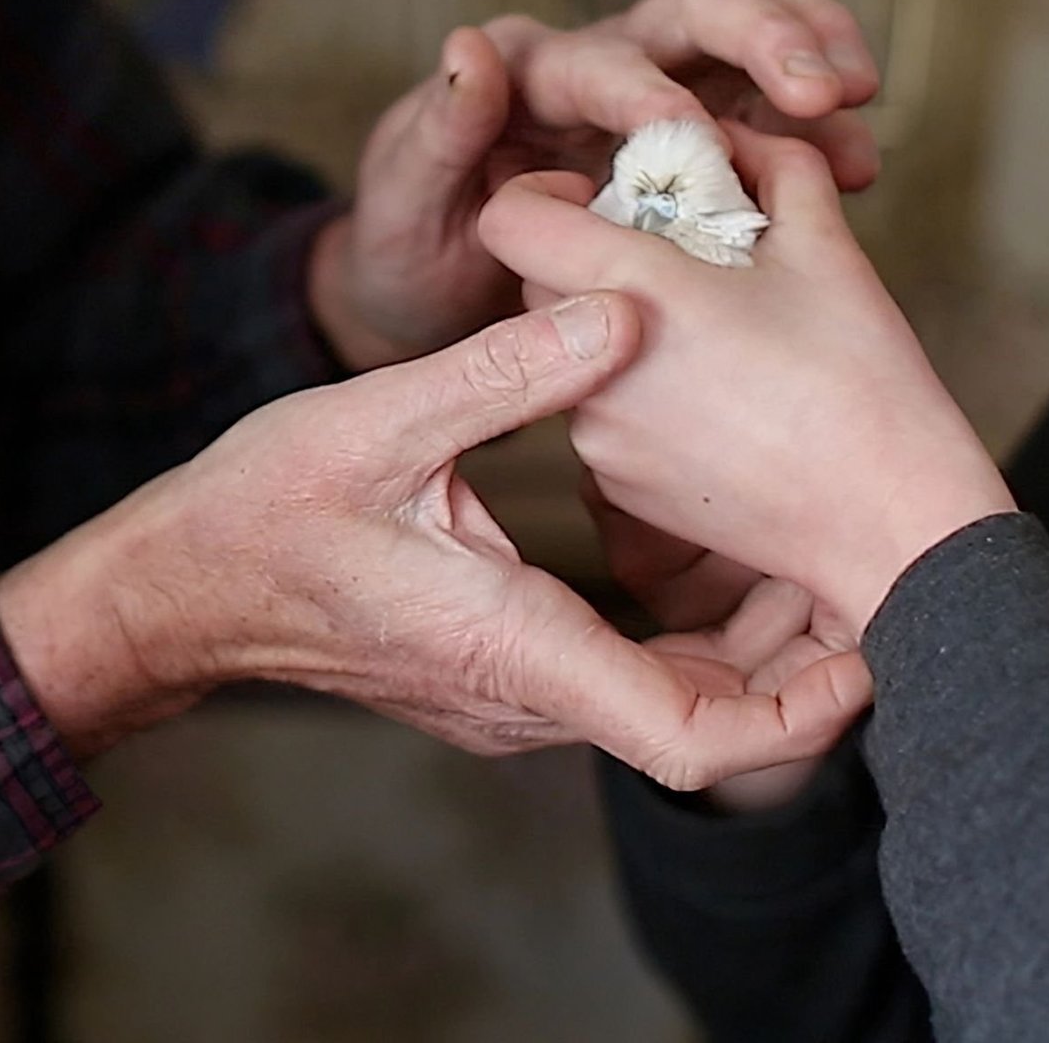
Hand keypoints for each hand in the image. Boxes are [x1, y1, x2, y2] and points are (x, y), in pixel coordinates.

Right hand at [0, 296, 864, 790]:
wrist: (176, 585)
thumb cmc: (261, 514)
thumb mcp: (380, 422)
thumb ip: (505, 368)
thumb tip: (621, 306)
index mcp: (522, 652)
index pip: (701, 742)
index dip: (805, 711)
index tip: (873, 649)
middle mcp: (531, 698)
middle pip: (711, 722)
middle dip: (799, 659)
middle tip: (861, 564)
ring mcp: (515, 695)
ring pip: (671, 697)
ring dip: (743, 635)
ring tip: (797, 536)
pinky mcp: (500, 669)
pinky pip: (623, 669)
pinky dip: (680, 620)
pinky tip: (695, 530)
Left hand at [310, 0, 884, 370]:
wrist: (438, 299)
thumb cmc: (408, 246)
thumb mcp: (403, 200)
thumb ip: (440, 129)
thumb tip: (470, 44)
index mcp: (531, 70)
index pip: (601, 61)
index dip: (649, 92)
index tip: (697, 135)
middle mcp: (604, 62)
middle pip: (696, 13)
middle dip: (766, 38)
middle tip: (826, 87)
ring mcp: (664, 92)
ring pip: (751, 41)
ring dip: (812, 61)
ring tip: (860, 109)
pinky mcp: (706, 137)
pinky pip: (773, 113)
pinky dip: (817, 131)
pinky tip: (859, 169)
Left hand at [480, 124, 1015, 638]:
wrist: (887, 521)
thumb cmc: (861, 381)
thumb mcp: (826, 246)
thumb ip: (773, 165)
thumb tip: (736, 139)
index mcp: (629, 291)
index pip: (509, 219)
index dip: (545, 193)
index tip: (608, 197)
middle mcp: (589, 369)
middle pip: (537, 284)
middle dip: (593, 256)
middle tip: (678, 257)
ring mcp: (598, 440)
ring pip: (572, 352)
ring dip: (619, 328)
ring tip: (714, 335)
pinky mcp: (619, 490)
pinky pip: (603, 416)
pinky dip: (640, 395)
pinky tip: (720, 400)